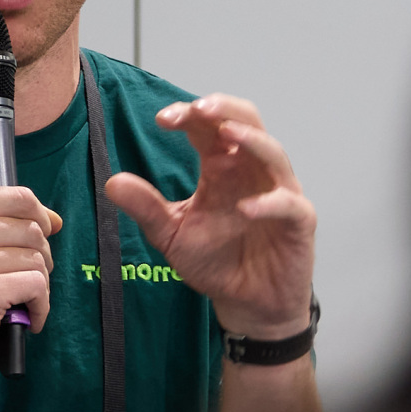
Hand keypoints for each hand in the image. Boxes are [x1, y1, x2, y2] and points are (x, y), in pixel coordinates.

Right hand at [0, 185, 62, 386]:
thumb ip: (3, 226)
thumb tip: (54, 219)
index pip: (16, 197)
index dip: (39, 216)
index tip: (39, 237)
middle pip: (31, 230)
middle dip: (41, 257)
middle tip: (23, 280)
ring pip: (37, 260)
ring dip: (39, 286)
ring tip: (20, 300)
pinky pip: (36, 287)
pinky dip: (40, 306)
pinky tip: (25, 316)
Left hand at [104, 95, 314, 339]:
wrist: (246, 303)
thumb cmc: (215, 261)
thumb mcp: (171, 234)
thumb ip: (146, 208)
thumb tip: (112, 182)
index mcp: (221, 167)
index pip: (208, 128)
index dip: (189, 116)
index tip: (163, 119)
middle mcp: (251, 172)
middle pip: (246, 123)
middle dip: (224, 110)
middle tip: (198, 108)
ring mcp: (278, 193)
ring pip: (273, 153)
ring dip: (252, 140)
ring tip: (227, 134)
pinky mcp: (298, 222)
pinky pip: (288, 204)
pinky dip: (270, 202)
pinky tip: (245, 207)